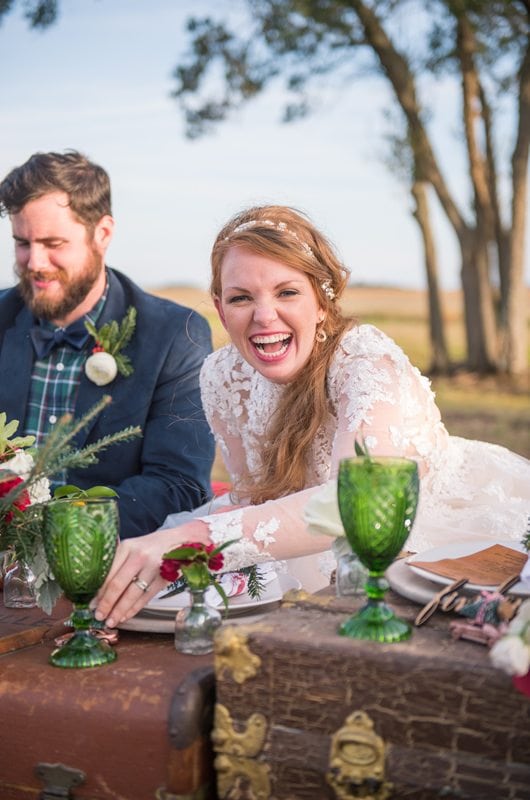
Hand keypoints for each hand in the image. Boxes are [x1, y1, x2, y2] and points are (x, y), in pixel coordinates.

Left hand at [94, 520, 209, 626]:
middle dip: (107, 604)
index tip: (92, 605)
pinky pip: (146, 597)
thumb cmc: (152, 546)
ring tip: (112, 621)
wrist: (180, 540)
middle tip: (99, 617)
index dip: (100, 593)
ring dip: (120, 611)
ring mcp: (153, 567)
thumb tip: (100, 592)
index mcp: (127, 547)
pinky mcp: (164, 578)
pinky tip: (126, 615)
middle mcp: (139, 556)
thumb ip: (117, 564)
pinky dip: (135, 609)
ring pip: (132, 594)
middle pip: (118, 585)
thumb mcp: (132, 547)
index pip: (109, 574)